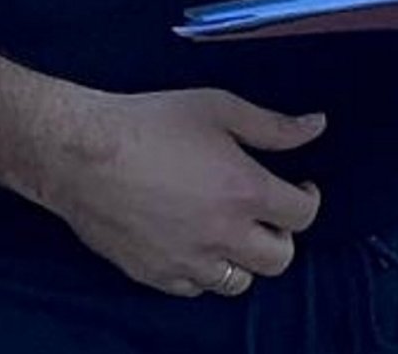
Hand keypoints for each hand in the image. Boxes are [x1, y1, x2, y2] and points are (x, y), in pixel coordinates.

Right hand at [31, 88, 324, 298]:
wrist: (81, 152)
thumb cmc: (150, 123)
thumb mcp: (220, 109)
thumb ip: (273, 125)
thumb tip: (316, 126)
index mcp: (245, 192)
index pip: (303, 216)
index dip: (308, 199)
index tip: (298, 187)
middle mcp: (222, 235)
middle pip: (280, 259)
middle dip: (282, 235)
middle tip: (267, 213)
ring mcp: (187, 260)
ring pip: (239, 282)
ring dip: (244, 258)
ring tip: (232, 229)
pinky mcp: (154, 274)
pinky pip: (195, 289)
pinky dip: (204, 272)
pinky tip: (196, 243)